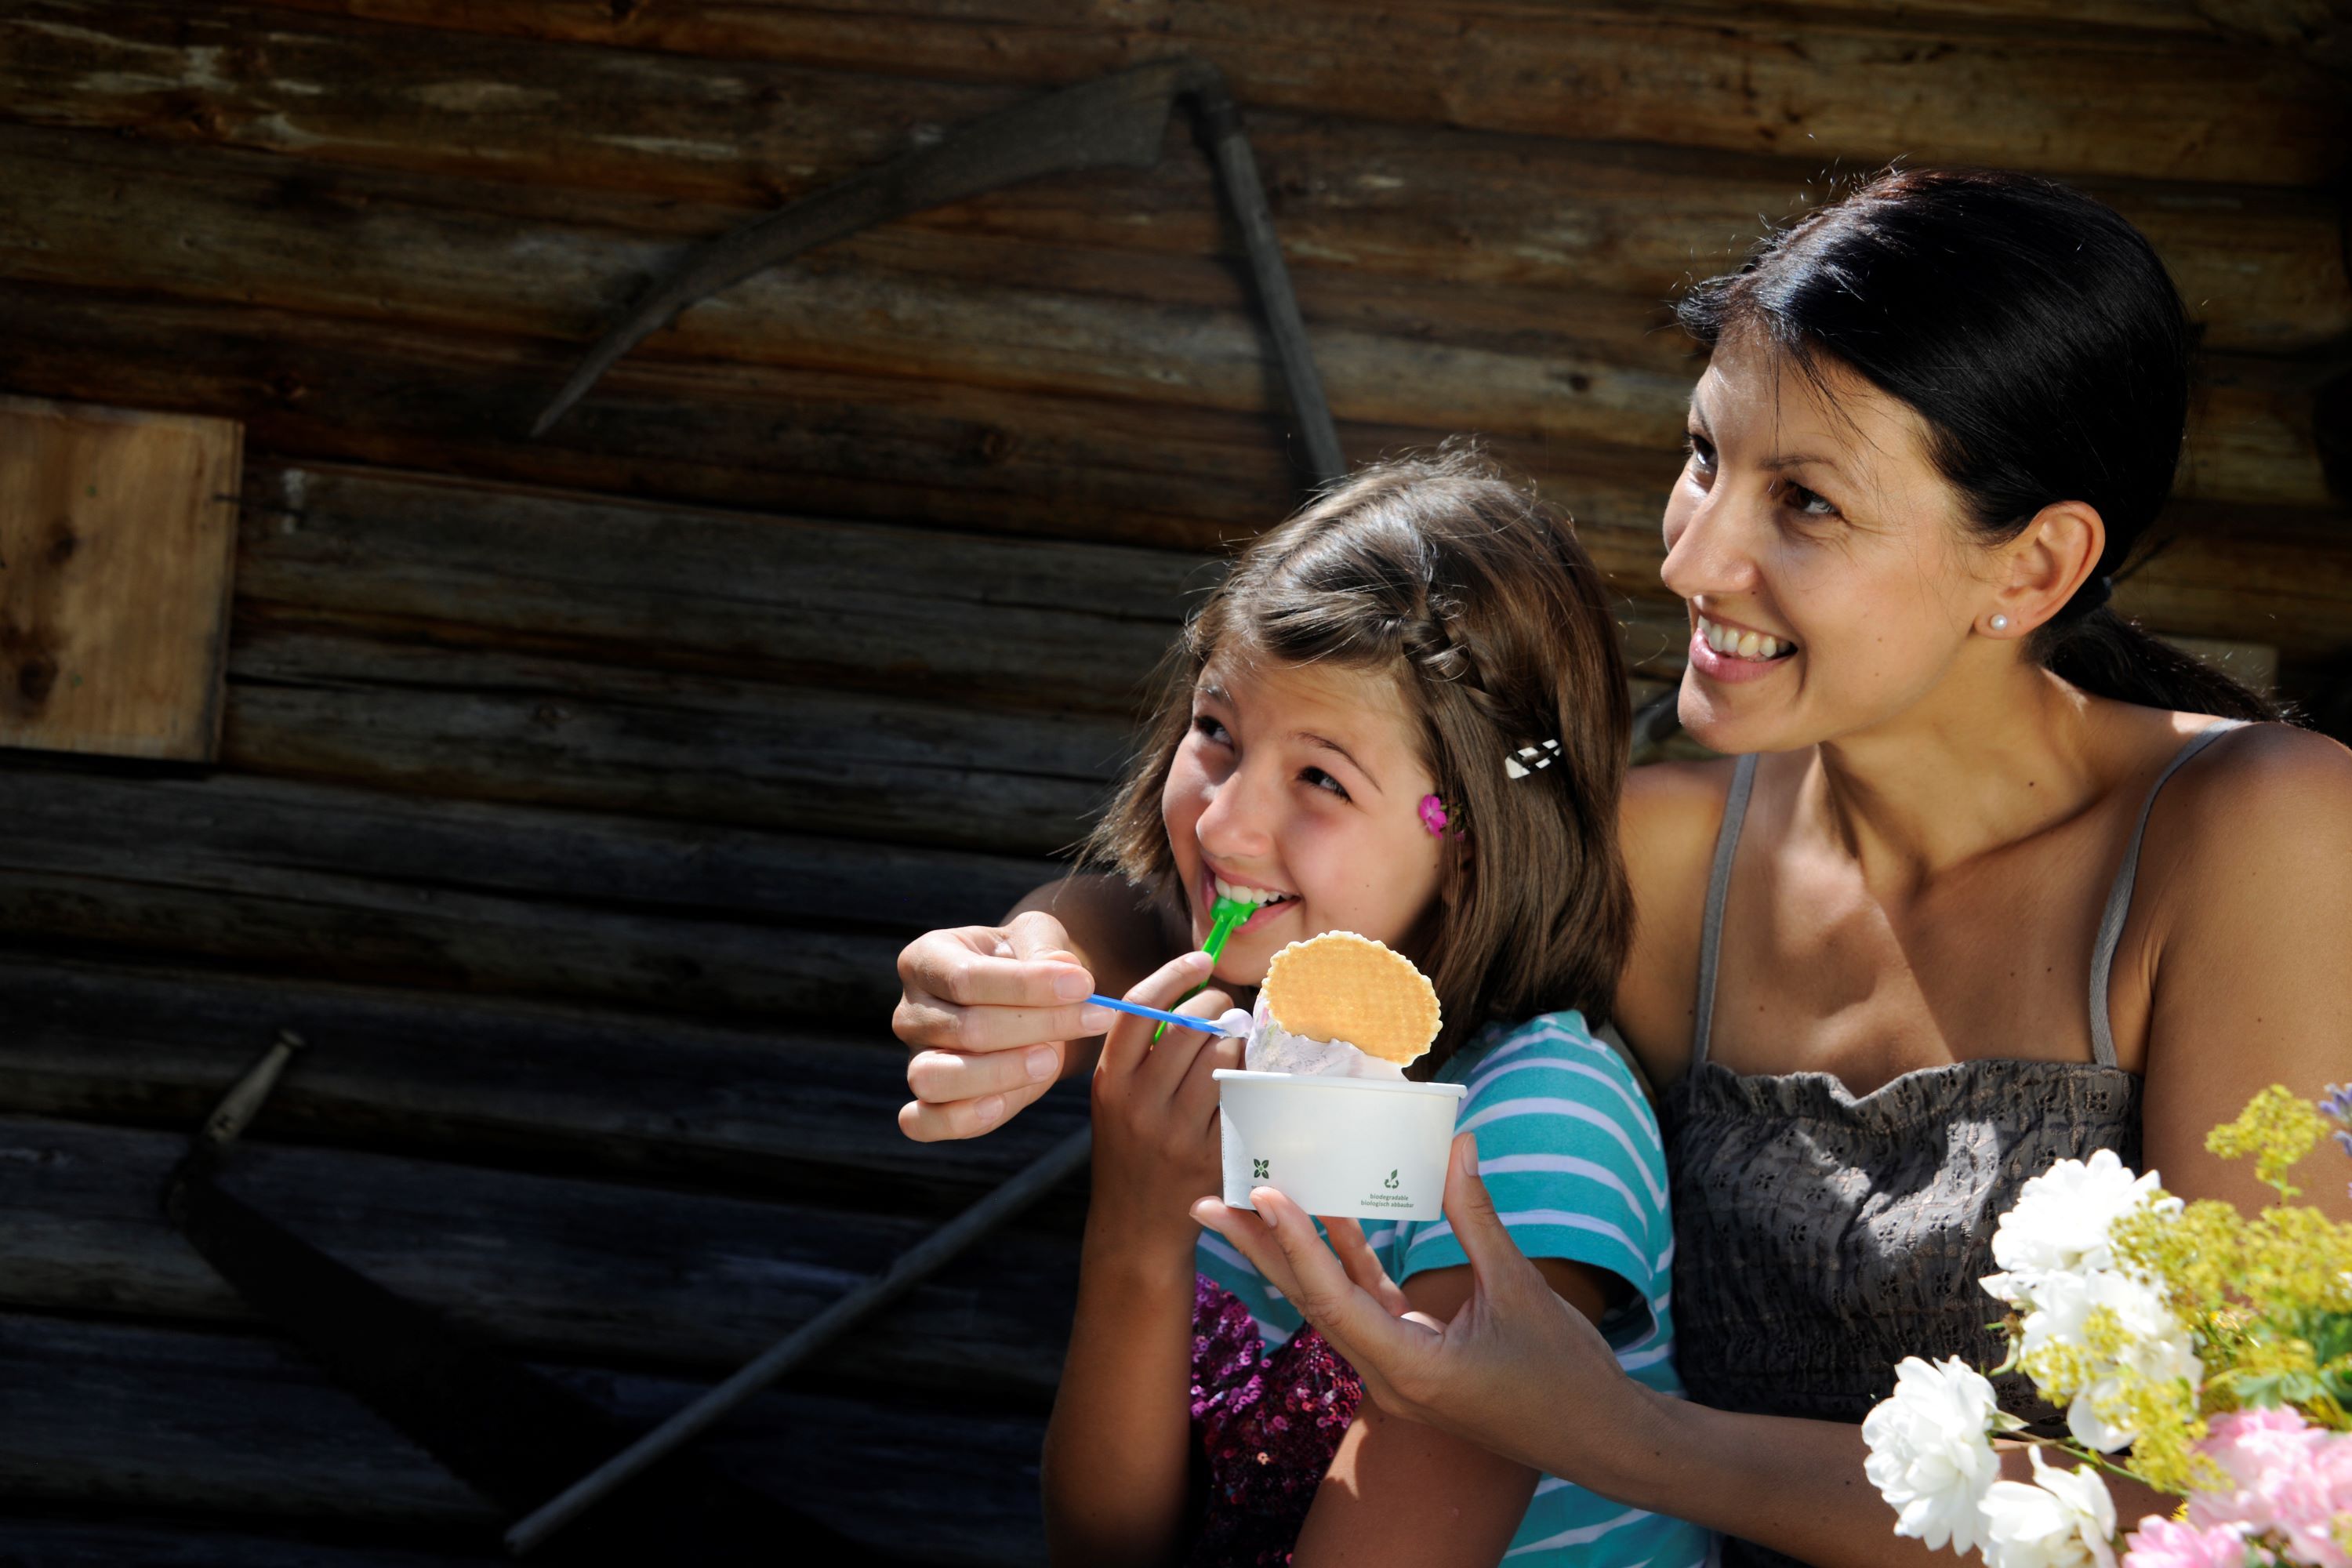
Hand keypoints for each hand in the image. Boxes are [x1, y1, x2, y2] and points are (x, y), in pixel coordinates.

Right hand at [894, 911, 1117, 1140]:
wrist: (1026, 999)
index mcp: (926, 959)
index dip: (1027, 985)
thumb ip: (1045, 949)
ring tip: (1051, 1058)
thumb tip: (1063, 969)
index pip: (967, 978)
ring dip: (1001, 1073)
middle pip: (964, 1028)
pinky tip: (1003, 1102)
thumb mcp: (1038, 937)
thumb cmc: (1027, 960)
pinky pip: (926, 1122)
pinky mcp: (927, 1102)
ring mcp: (914, 1058)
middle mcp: (910, 1010)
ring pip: (935, 1078)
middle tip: (1095, 1017)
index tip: (1084, 986)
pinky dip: (961, 1118)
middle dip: (1036, 1026)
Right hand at [1088, 951, 1240, 1257]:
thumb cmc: (1130, 1148)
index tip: (1202, 959)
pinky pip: (1243, 1097)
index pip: (1139, 1009)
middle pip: (1189, 1028)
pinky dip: (1251, 1078)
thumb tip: (1192, 994)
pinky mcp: (1213, 1155)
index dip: (1173, 974)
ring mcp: (1177, 1132)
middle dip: (1217, 1006)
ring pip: (1222, 1058)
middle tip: (1225, 1009)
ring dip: (1237, 1041)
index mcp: (1109, 1081)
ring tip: (1235, 1043)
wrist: (1136, 1224)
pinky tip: (1248, 1077)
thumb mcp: (1114, 1098)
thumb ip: (1140, 1051)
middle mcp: (1138, 1104)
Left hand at [1191, 1133, 1653, 1484]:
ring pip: (1330, 1302)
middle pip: (1309, 1301)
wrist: (1599, 1437)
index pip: (1334, 1299)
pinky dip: (1345, 1261)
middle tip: (1208, 1200)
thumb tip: (1457, 1144)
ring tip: (1247, 1202)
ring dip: (1290, 1253)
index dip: (1295, 1244)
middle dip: (1259, 1250)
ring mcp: (1396, 1371)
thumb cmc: (1565, 1374)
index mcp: (1409, 1369)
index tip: (1263, 1193)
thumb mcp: (1519, 1288)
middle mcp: (1388, 1376)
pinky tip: (1331, 1216)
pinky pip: (1365, 1305)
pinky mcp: (1413, 1359)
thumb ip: (1477, 1218)